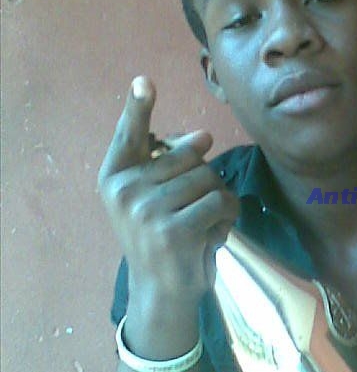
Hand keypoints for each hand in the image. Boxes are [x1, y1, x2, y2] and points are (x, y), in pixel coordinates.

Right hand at [98, 76, 239, 303]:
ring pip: (208, 179)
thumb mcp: (156, 198)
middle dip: (204, 181)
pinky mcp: (173, 229)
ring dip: (218, 202)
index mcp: (115, 177)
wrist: (161, 290)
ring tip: (203, 225)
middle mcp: (124, 191)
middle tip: (193, 211)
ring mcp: (146, 210)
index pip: (129, 135)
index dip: (138, 107)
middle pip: (189, 157)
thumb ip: (170, 165)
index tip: (144, 80)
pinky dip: (227, 217)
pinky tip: (212, 236)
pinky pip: (220, 202)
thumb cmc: (164, 238)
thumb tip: (201, 136)